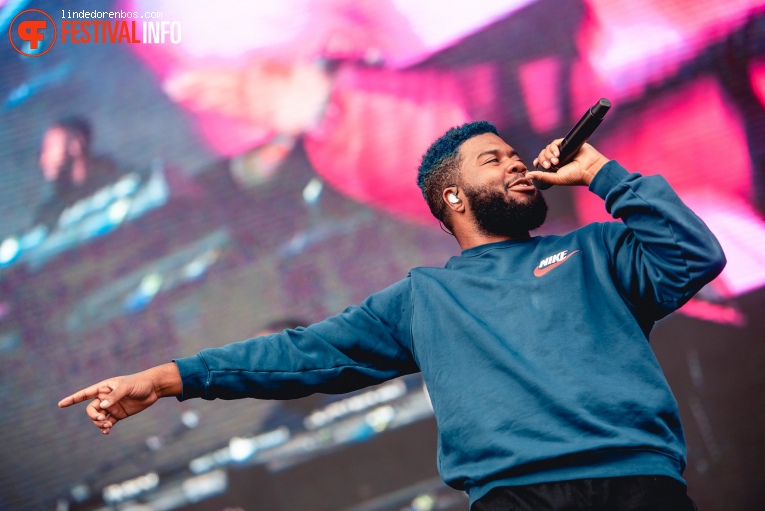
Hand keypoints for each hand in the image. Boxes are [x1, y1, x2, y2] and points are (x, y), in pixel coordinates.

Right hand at [58, 363, 181, 434]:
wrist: (154, 388)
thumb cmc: (139, 383)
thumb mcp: (127, 387)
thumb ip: (115, 396)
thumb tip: (103, 406)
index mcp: (104, 388)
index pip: (84, 394)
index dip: (72, 399)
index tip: (60, 405)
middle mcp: (105, 398)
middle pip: (91, 410)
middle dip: (93, 417)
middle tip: (102, 420)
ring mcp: (112, 406)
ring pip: (98, 418)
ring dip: (99, 424)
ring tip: (107, 426)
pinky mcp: (119, 414)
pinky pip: (107, 423)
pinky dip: (105, 428)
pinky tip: (107, 431)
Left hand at [528, 139, 609, 186]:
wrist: (590, 169)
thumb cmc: (575, 176)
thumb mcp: (556, 179)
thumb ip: (542, 177)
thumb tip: (527, 176)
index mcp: (554, 167)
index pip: (541, 161)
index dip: (537, 161)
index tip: (535, 164)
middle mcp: (558, 158)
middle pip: (543, 154)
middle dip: (544, 159)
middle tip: (550, 165)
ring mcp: (563, 151)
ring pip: (548, 148)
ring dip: (549, 154)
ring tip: (556, 161)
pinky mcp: (567, 144)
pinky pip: (555, 142)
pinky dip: (554, 147)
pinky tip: (558, 154)